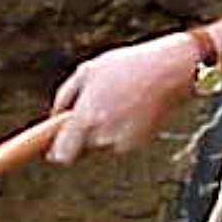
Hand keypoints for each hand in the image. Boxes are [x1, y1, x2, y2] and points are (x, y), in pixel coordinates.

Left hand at [47, 32, 198, 163]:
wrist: (168, 70)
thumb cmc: (125, 65)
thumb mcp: (86, 71)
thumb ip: (65, 97)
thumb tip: (54, 117)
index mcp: (85, 119)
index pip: (63, 155)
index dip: (58, 152)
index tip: (57, 146)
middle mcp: (103, 135)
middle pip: (83, 149)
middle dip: (85, 134)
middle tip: (98, 107)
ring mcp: (123, 141)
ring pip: (104, 144)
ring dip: (105, 130)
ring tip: (118, 101)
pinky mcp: (140, 143)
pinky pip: (121, 141)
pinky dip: (122, 130)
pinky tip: (131, 107)